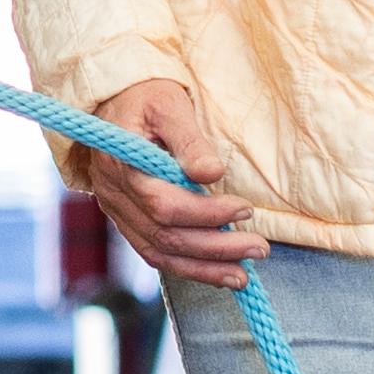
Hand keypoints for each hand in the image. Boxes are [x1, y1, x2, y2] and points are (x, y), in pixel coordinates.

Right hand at [74, 80, 267, 289]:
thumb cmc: (145, 97)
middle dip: (215, 247)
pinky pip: (154, 253)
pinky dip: (187, 267)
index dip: (206, 213)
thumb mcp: (169, 105)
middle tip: (259, 248)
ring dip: (204, 268)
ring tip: (243, 275)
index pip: (163, 204)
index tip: (246, 208)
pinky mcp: (126, 220)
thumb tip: (211, 174)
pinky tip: (217, 273)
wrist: (115, 101)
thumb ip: (190, 141)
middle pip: (164, 236)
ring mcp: (116, 211)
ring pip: (159, 253)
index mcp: (120, 165)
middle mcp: (113, 195)